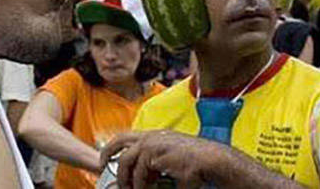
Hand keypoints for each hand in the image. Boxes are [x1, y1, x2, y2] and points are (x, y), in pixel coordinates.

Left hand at [100, 130, 227, 188]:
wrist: (214, 160)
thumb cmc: (195, 161)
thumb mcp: (169, 158)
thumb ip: (153, 164)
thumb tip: (138, 178)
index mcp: (155, 135)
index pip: (126, 137)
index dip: (112, 148)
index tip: (105, 161)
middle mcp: (153, 137)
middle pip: (120, 143)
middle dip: (109, 158)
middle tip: (106, 171)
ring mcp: (155, 144)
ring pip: (128, 161)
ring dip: (128, 179)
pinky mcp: (159, 155)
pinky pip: (142, 173)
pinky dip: (140, 184)